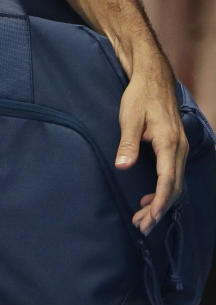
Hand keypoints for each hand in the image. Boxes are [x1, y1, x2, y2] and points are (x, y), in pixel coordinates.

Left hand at [114, 54, 187, 234]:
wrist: (154, 78)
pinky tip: (149, 199)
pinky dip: (163, 191)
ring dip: (161, 202)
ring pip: (175, 184)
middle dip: (159, 209)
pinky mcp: (177, 147)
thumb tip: (123, 166)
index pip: (167, 180)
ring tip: (143, 218)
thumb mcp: (129, 117)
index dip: (160, 201)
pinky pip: (174, 175)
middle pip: (173, 187)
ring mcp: (181, 148)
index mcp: (169, 143)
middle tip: (142, 226)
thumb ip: (127, 143)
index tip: (151, 218)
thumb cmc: (140, 96)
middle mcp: (180, 149)